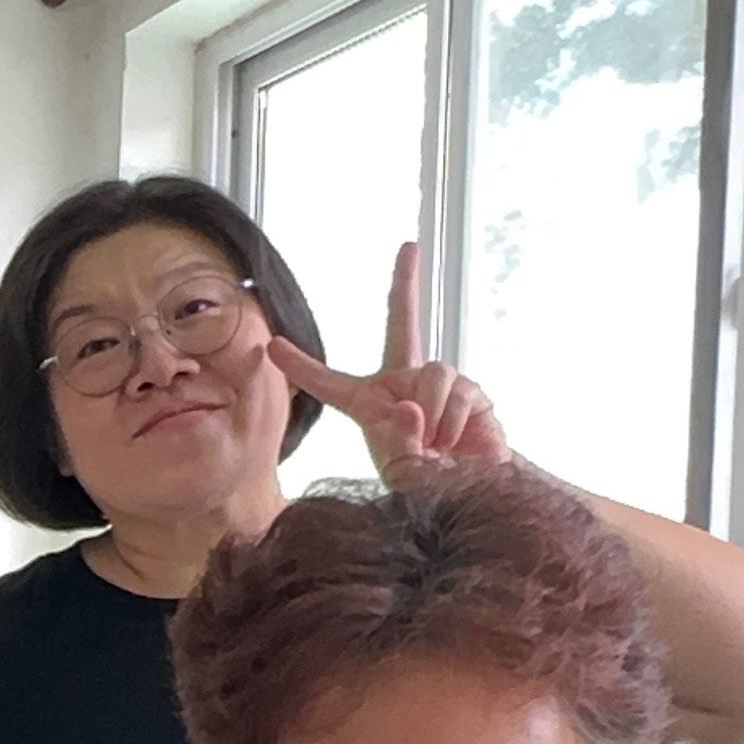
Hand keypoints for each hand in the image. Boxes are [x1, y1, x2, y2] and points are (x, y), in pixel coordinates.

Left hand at [270, 243, 506, 490]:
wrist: (469, 496)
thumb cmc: (425, 485)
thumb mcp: (400, 472)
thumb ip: (400, 444)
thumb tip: (412, 407)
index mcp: (370, 403)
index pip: (328, 382)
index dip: (300, 365)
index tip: (270, 345)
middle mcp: (403, 382)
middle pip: (401, 322)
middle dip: (405, 283)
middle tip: (408, 246)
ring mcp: (441, 382)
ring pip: (434, 373)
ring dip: (433, 415)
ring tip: (434, 448)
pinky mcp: (472, 392)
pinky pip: (458, 394)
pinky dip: (451, 425)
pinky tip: (453, 446)